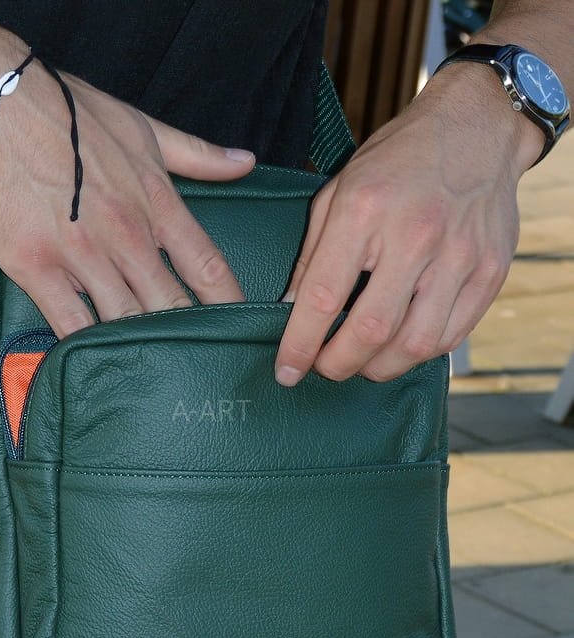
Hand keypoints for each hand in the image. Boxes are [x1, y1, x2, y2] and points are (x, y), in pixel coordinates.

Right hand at [0, 60, 254, 336]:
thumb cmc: (70, 114)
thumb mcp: (143, 127)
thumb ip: (197, 155)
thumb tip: (245, 164)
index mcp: (156, 204)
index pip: (208, 265)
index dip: (229, 303)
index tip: (242, 327)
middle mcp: (127, 235)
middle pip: (170, 304)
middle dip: (187, 337)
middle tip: (199, 363)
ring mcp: (82, 255)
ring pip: (125, 319)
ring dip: (140, 347)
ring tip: (155, 374)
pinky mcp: (38, 268)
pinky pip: (70, 323)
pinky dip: (86, 347)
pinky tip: (97, 363)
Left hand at [274, 65, 534, 384]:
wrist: (477, 127)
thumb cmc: (397, 161)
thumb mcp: (338, 192)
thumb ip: (312, 256)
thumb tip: (290, 311)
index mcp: (364, 210)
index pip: (324, 298)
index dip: (300, 345)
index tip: (286, 370)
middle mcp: (415, 235)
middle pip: (370, 331)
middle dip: (338, 365)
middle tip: (325, 369)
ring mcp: (459, 255)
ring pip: (414, 344)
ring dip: (379, 368)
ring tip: (362, 362)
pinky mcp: (490, 270)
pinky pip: (451, 336)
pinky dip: (418, 354)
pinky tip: (399, 346)